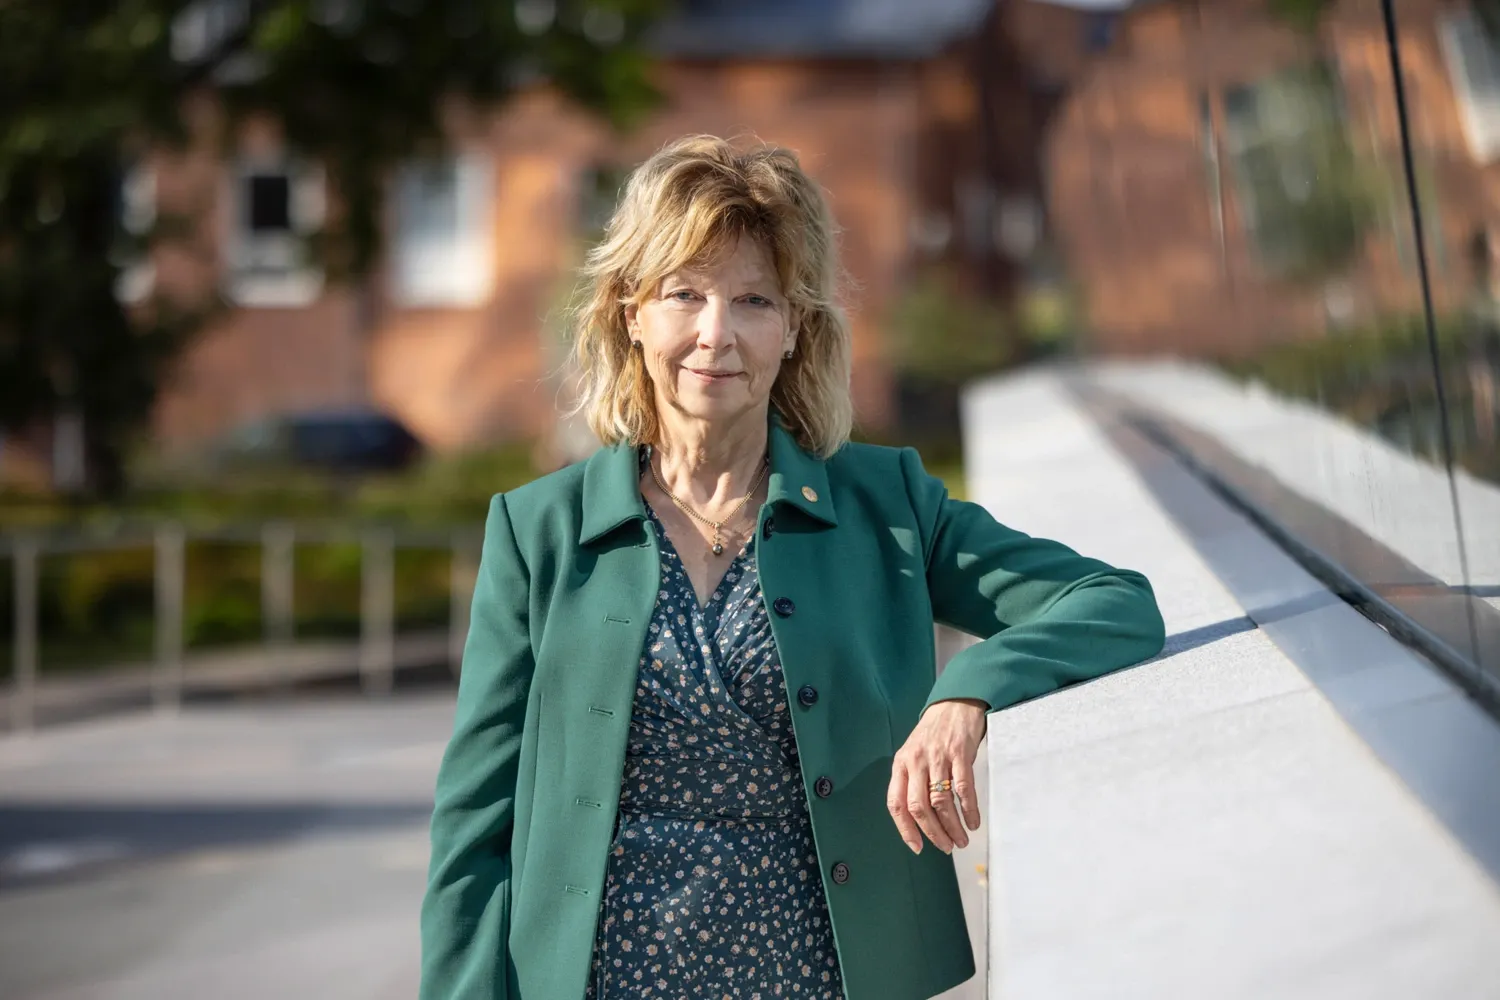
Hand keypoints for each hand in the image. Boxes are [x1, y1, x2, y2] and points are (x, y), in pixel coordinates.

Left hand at [887, 698, 986, 853]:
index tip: (917, 847)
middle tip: (946, 847)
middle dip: (933, 833)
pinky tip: (973, 822)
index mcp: (901, 764)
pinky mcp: (960, 753)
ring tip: (961, 840)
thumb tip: (917, 818)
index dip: (905, 829)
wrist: (955, 703)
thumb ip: (911, 780)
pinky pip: (963, 788)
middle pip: (919, 807)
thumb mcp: (914, 754)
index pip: (896, 803)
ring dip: (952, 826)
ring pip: (941, 801)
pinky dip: (968, 810)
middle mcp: (916, 762)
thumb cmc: (934, 733)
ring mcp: (938, 757)